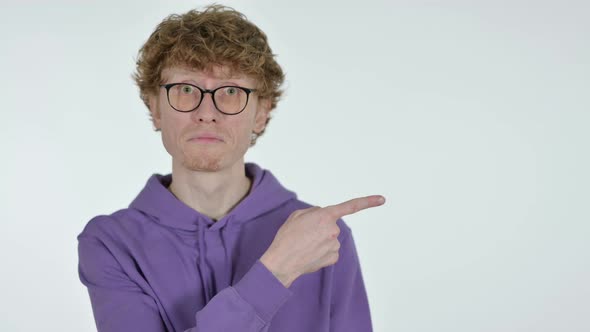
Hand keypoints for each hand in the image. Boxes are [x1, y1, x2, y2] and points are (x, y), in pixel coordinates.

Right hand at [260, 195, 384, 287]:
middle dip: (320, 228)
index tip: (382, 199)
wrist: (282, 262)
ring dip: (319, 241)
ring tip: (304, 245)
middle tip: (303, 235)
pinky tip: (310, 254)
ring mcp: (335, 244)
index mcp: (325, 216)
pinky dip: (321, 252)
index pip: (350, 206)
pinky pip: (330, 251)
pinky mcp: (334, 257)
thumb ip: (313, 212)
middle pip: (330, 225)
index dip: (368, 202)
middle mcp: (333, 229)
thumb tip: (322, 216)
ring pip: (330, 238)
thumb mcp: (296, 216)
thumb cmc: (287, 238)